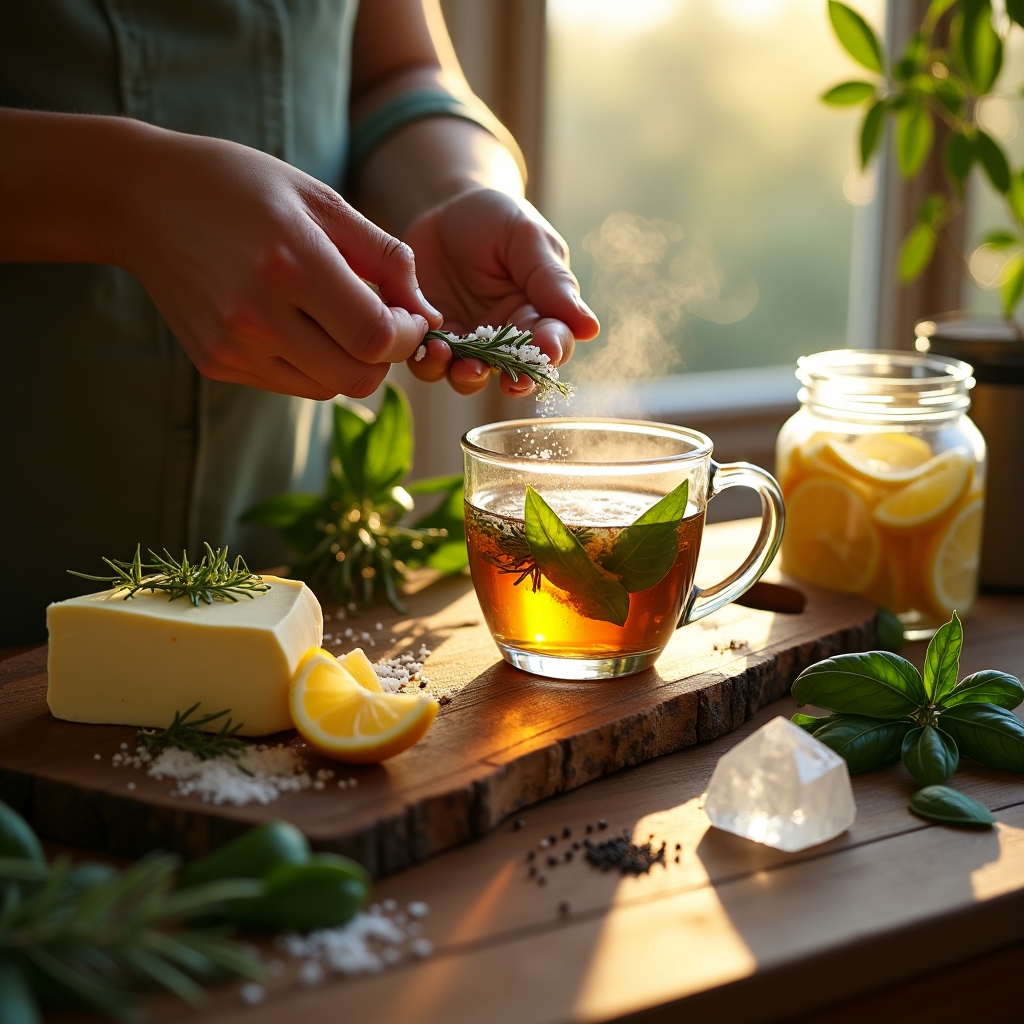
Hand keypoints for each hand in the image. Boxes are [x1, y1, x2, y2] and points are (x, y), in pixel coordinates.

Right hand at [116, 124, 441, 398]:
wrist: (140, 198)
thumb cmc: (242, 187)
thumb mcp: (320, 199)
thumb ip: (385, 257)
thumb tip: (430, 313)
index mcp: (291, 263)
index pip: (377, 337)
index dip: (407, 335)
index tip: (407, 314)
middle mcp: (257, 315)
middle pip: (358, 376)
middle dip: (384, 356)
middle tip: (379, 321)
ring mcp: (232, 346)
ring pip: (327, 388)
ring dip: (348, 362)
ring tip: (333, 317)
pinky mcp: (215, 363)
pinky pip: (290, 384)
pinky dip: (310, 364)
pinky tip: (293, 323)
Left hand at [403, 188, 599, 395]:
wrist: (440, 208)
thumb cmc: (494, 218)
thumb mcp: (527, 239)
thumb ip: (552, 282)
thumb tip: (590, 328)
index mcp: (539, 312)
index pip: (554, 341)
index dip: (553, 351)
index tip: (549, 352)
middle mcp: (506, 336)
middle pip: (516, 371)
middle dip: (516, 380)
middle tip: (512, 382)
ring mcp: (468, 343)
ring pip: (472, 376)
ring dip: (468, 376)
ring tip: (461, 364)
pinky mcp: (433, 340)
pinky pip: (431, 363)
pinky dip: (430, 362)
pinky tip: (431, 347)